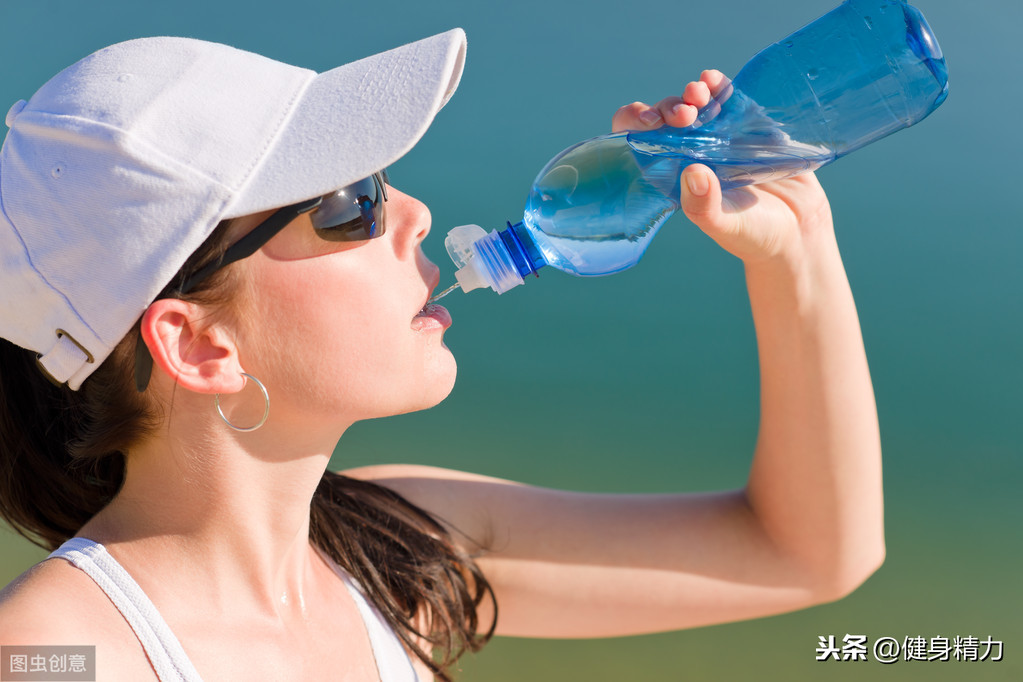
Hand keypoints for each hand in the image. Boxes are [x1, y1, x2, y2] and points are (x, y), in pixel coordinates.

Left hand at [613, 71, 833, 267]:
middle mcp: (692, 153)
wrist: (801, 230)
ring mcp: (720, 137)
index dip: (636, 126)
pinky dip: (719, 85)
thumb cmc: (754, 236)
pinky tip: (714, 80)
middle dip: (669, 109)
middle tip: (685, 115)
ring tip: (698, 93)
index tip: (649, 122)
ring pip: (696, 104)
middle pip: (667, 119)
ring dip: (692, 93)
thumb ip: (705, 205)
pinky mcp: (750, 125)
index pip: (641, 144)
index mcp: (674, 176)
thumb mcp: (726, 226)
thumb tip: (692, 172)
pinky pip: (730, 99)